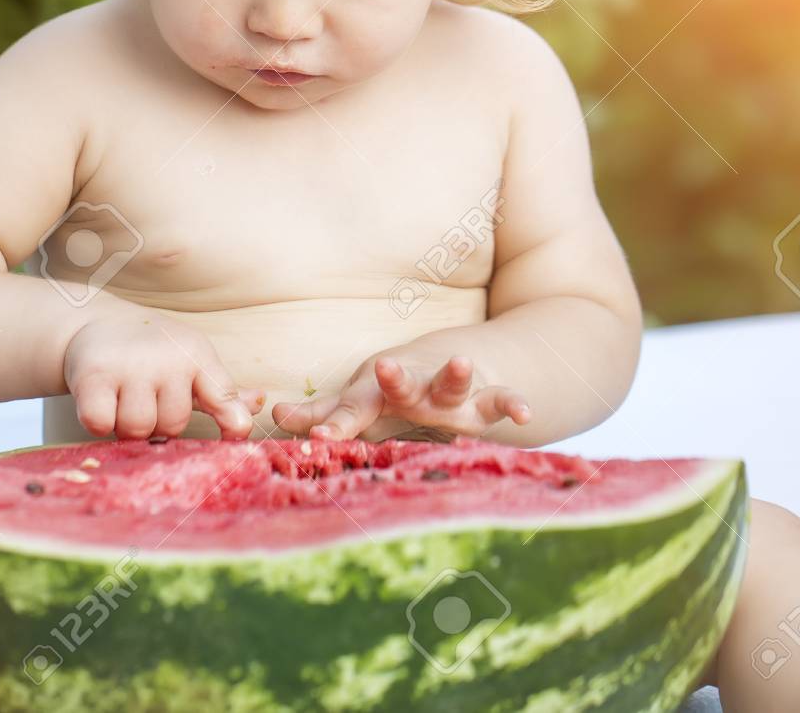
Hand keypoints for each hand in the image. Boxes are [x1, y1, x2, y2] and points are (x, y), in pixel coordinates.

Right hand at [64, 315, 264, 440]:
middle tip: (145, 401)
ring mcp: (130, 366)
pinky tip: (100, 403)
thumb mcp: (190, 360)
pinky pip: (102, 424)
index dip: (233, 421)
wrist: (94, 321)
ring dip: (127, 426)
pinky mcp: (93, 377)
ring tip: (122, 401)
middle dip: (157, 423)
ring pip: (138, 429)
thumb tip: (260, 403)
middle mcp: (167, 358)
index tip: (234, 437)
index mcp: (195, 354)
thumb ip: (221, 390)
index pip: (223, 395)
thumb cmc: (151, 349)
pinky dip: (99, 423)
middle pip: (172, 425)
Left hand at [271, 350, 528, 441]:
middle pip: (403, 386)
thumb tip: (274, 416)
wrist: (454, 362)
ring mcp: (452, 393)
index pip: (353, 409)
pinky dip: (513, 404)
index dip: (334, 424)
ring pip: (453, 384)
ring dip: (456, 374)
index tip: (315, 438)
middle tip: (384, 368)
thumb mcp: (361, 399)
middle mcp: (415, 391)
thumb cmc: (395, 389)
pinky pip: (501, 400)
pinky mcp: (486, 399)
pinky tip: (525, 413)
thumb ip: (324, 413)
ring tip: (460, 363)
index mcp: (380, 394)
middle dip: (395, 380)